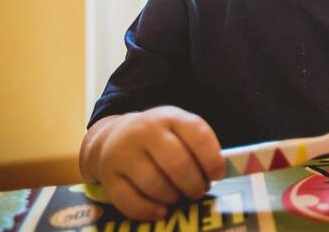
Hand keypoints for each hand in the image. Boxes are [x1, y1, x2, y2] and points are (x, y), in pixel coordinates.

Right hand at [94, 106, 224, 219]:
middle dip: (194, 184)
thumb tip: (220, 174)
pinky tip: (161, 211)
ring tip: (179, 196)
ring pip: (155, 185)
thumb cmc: (158, 138)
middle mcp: (145, 131)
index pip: (198, 134)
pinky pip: (130, 201)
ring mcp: (123, 153)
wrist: (112, 136)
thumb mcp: (178, 129)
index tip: (218, 174)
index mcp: (170, 116)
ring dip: (173, 197)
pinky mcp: (108, 176)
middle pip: (178, 164)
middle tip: (198, 190)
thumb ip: (198, 145)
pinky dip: (149, 211)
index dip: (212, 159)